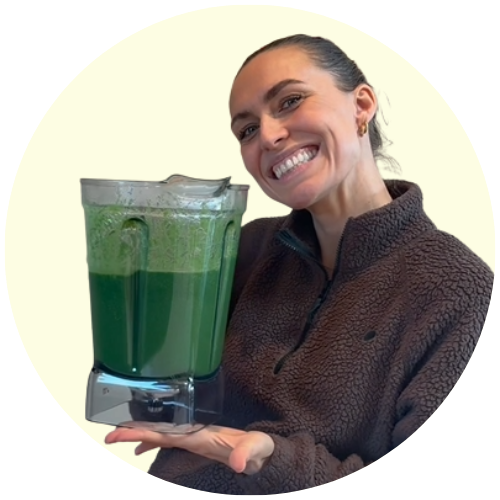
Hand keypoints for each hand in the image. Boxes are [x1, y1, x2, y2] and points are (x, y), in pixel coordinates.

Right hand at [105, 425, 274, 474]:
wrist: (264, 450)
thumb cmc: (259, 449)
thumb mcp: (258, 448)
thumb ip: (249, 451)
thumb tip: (238, 463)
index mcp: (200, 433)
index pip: (166, 431)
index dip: (144, 431)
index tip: (122, 431)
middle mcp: (194, 433)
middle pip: (158, 430)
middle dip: (133, 431)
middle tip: (109, 436)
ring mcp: (194, 437)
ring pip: (160, 434)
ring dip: (139, 436)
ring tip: (117, 439)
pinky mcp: (196, 444)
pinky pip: (167, 441)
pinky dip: (150, 443)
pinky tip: (140, 451)